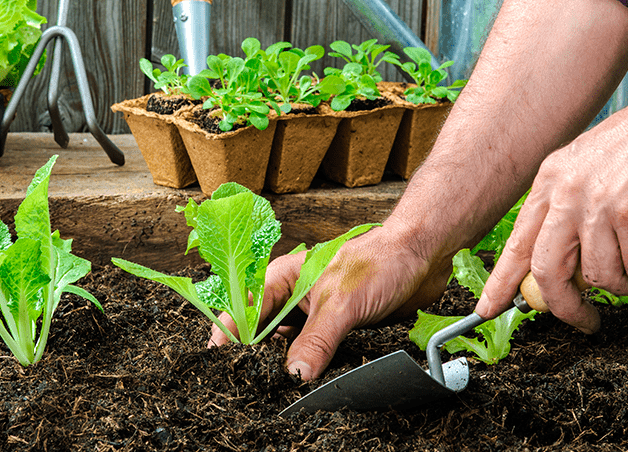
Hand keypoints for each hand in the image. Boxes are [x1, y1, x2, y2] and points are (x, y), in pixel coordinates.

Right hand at [208, 225, 451, 379]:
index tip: (220, 360)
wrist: (423, 257)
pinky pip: (314, 353)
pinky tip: (308, 381)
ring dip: (285, 364)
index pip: (244, 310)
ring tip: (276, 386)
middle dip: (256, 355)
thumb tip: (294, 375)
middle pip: (262, 332)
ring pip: (288, 345)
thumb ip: (316, 341)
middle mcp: (294, 296)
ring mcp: (314, 313)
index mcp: (283, 278)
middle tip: (251, 381)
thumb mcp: (341, 304)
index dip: (230, 334)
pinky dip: (310, 368)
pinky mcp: (336, 328)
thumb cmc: (380, 261)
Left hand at [476, 110, 627, 332]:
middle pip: (548, 269)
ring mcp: (599, 203)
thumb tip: (558, 262)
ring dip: (619, 284)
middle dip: (565, 305)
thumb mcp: (586, 168)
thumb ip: (566, 209)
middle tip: (583, 321)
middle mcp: (567, 192)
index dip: (501, 281)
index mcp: (550, 180)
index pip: (518, 242)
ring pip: (599, 274)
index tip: (488, 307)